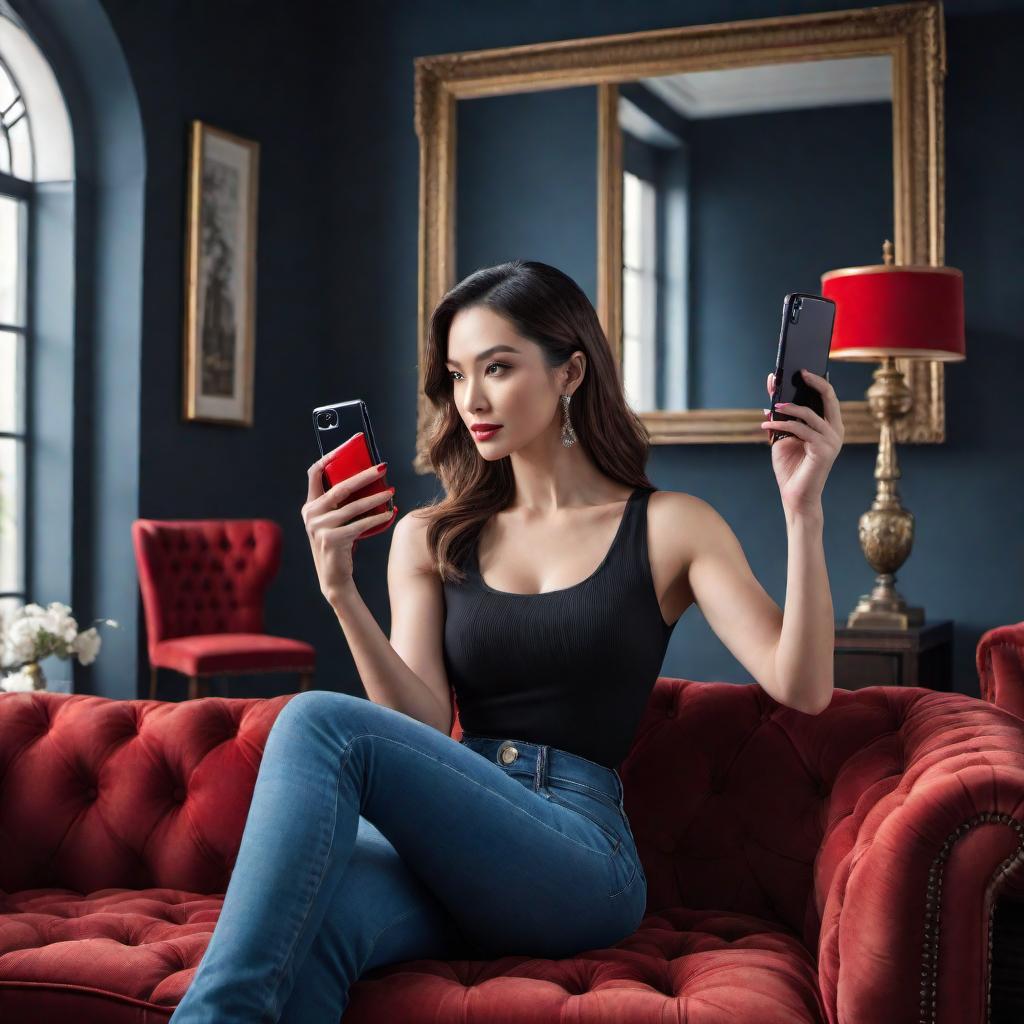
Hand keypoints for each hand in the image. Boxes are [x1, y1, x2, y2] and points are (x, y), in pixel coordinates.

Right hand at [302, 454, 395, 605]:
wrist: (334, 578)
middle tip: (383, 468)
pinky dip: (378, 517)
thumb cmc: (340, 544)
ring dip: (376, 498)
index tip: (349, 445)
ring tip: (391, 492)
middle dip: (363, 475)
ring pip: (354, 506)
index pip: (314, 473)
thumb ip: (342, 502)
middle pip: (340, 486)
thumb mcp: (336, 520)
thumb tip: (369, 477)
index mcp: (310, 505)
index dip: (330, 456)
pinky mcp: (332, 540)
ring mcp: (319, 527)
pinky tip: (390, 513)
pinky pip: (360, 524)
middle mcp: (311, 514)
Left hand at [761, 369, 843, 514]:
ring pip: (810, 414)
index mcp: (830, 425)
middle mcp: (836, 430)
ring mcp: (833, 440)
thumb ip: (781, 418)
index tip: (797, 369)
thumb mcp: (783, 437)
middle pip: (829, 397)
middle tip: (797, 371)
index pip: (826, 397)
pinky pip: (800, 430)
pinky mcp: (824, 450)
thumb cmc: (791, 467)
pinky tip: (767, 425)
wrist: (795, 496)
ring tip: (772, 405)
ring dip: (788, 407)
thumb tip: (772, 395)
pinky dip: (782, 425)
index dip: (813, 381)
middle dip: (813, 381)